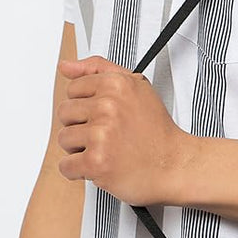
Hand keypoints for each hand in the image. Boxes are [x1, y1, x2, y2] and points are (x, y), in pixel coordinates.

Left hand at [55, 54, 188, 204]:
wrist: (173, 164)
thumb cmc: (155, 130)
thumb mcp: (135, 87)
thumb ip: (98, 69)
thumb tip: (66, 66)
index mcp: (116, 84)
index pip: (73, 89)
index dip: (88, 105)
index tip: (105, 115)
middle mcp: (108, 106)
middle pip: (65, 114)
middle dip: (82, 126)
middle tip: (107, 134)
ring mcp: (101, 134)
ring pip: (64, 139)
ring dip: (80, 149)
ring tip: (106, 149)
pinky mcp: (96, 161)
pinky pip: (66, 166)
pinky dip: (80, 171)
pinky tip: (101, 166)